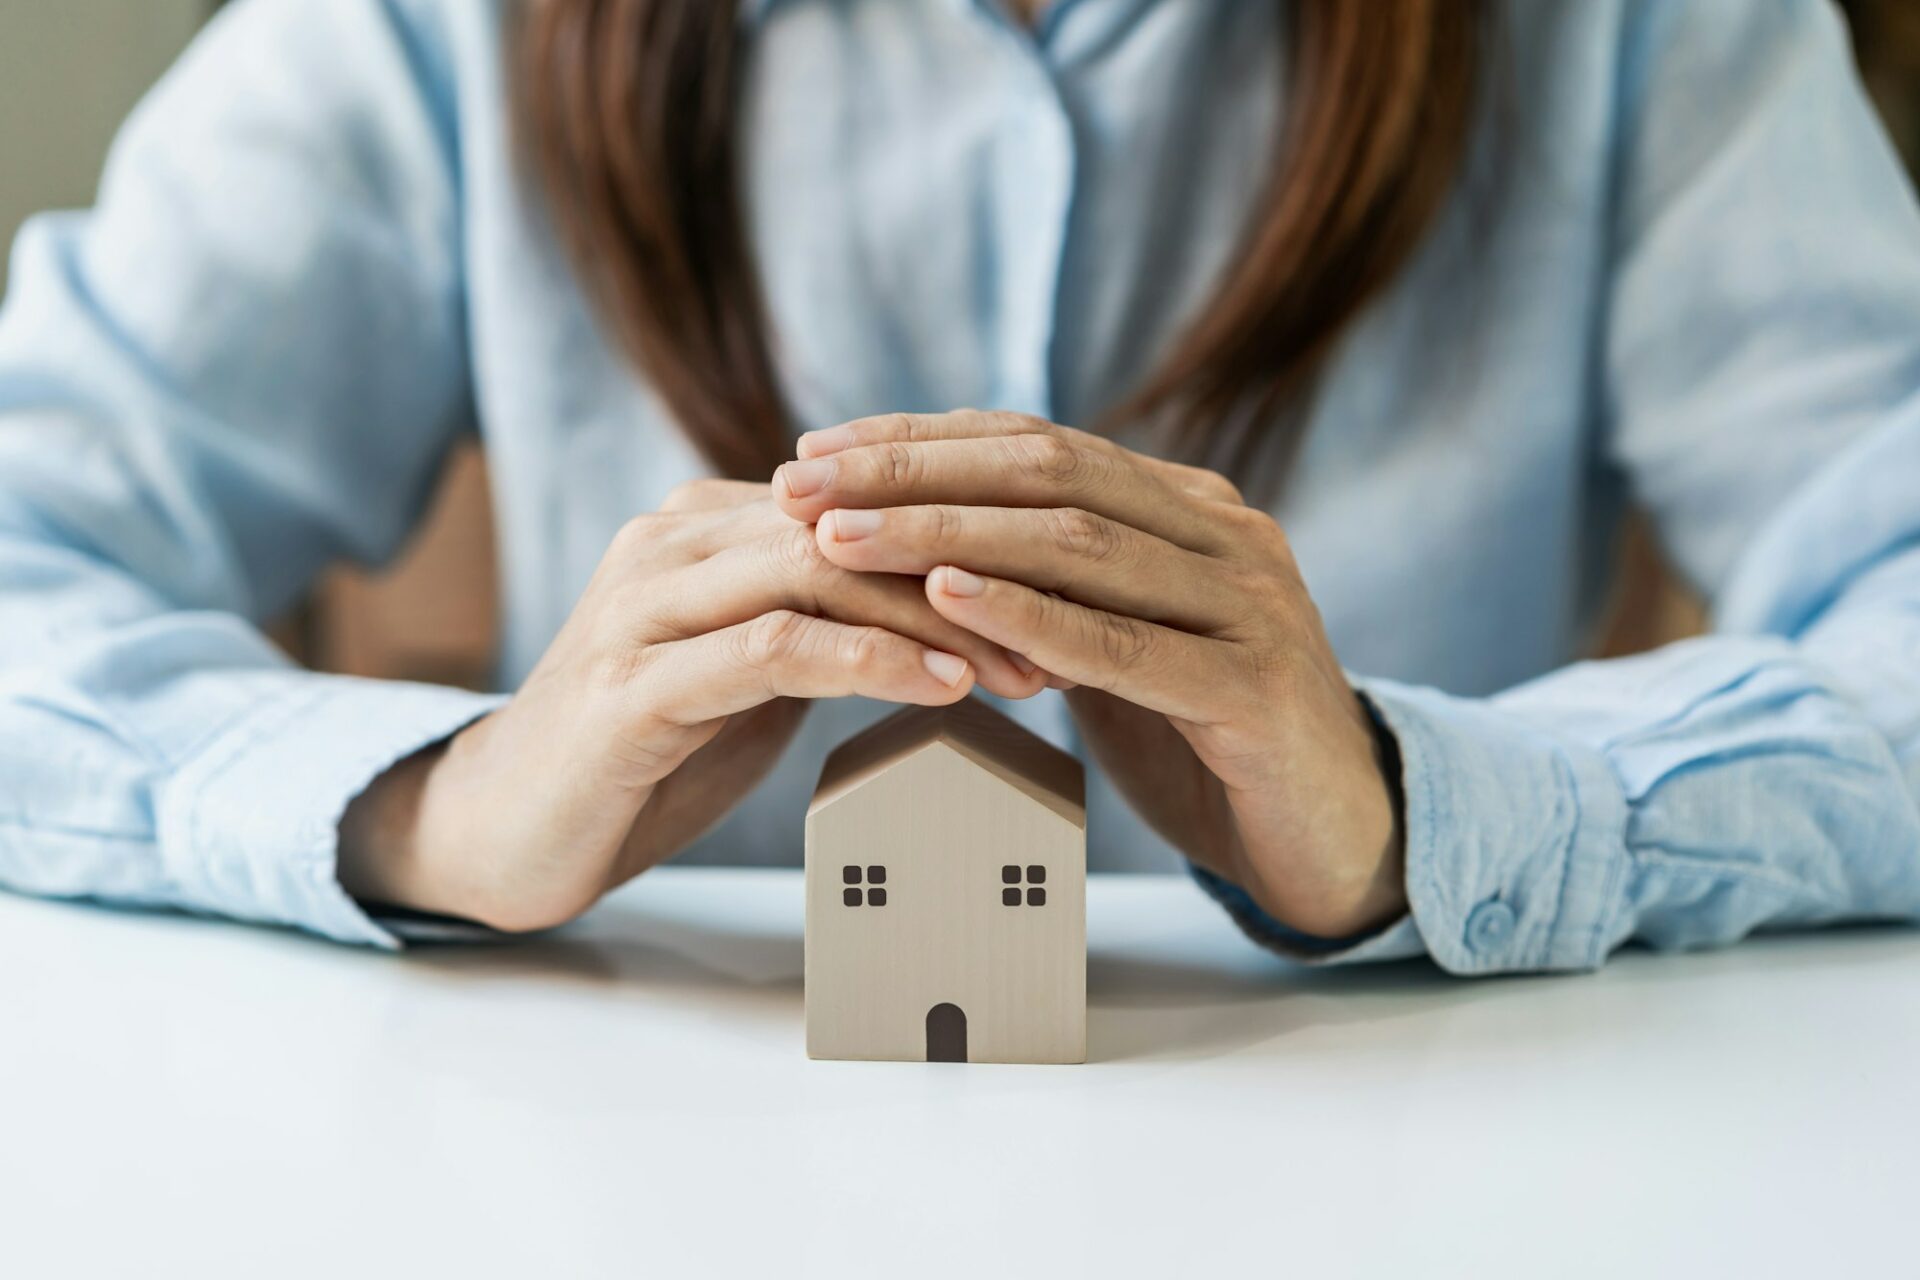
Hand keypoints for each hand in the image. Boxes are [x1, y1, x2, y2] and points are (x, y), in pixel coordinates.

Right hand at [340, 478, 1045, 931]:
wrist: (505, 825)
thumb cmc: (645, 751)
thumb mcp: (750, 669)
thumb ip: (822, 618)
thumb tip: (951, 609)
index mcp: (707, 524)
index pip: (860, 505)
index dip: (968, 542)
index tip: (1063, 594)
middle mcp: (672, 540)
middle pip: (852, 526)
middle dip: (971, 579)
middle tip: (1070, 636)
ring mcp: (645, 606)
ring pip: (819, 573)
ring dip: (937, 619)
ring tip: (1026, 669)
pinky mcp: (632, 684)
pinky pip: (773, 649)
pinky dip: (868, 661)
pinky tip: (943, 689)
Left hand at [772, 411, 1405, 938]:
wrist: (1336, 836)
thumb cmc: (1210, 740)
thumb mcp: (1124, 642)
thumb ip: (1056, 589)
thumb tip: (926, 553)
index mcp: (1189, 508)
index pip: (1037, 442)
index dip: (920, 440)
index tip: (814, 452)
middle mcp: (1225, 533)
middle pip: (1049, 470)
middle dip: (913, 471)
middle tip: (802, 482)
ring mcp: (1249, 603)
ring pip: (1078, 542)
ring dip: (945, 533)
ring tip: (840, 536)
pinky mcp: (1256, 685)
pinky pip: (1126, 644)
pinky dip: (1030, 615)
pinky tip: (947, 596)